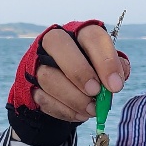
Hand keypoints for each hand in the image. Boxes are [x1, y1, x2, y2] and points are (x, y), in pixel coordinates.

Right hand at [6, 20, 130, 145]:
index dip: (105, 61)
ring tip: (92, 110)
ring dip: (73, 98)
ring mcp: (37, 61)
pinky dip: (64, 110)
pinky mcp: (28, 83)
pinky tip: (80, 114)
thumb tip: (117, 79)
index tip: (115, 86)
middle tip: (95, 92)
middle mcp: (53, 40)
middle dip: (79, 72)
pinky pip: (42, 98)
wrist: (64, 87)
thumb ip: (116, 69)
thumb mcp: (107, 67)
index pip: (92, 36)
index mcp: (79, 32)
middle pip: (58, 44)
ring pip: (48, 76)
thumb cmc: (92, 71)